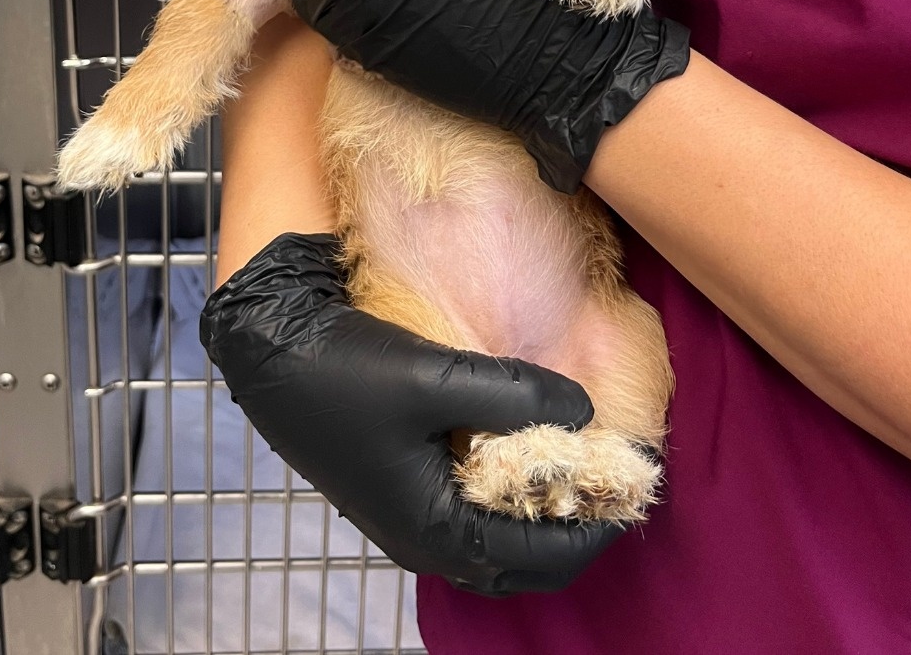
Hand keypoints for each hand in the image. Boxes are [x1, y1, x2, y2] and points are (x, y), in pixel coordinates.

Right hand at [201, 232, 620, 592]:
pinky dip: (512, 488)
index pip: (544, 557)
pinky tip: (528, 440)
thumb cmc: (347, 371)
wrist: (270, 350)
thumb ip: (516, 394)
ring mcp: (411, 514)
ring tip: (583, 458)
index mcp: (436, 531)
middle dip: (578, 525)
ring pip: (498, 534)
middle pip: (524, 560)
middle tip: (618, 477)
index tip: (640, 484)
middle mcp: (426, 537)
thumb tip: (586, 409)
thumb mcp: (435, 378)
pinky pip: (474, 505)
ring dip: (544, 508)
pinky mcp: (403, 483)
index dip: (599, 525)